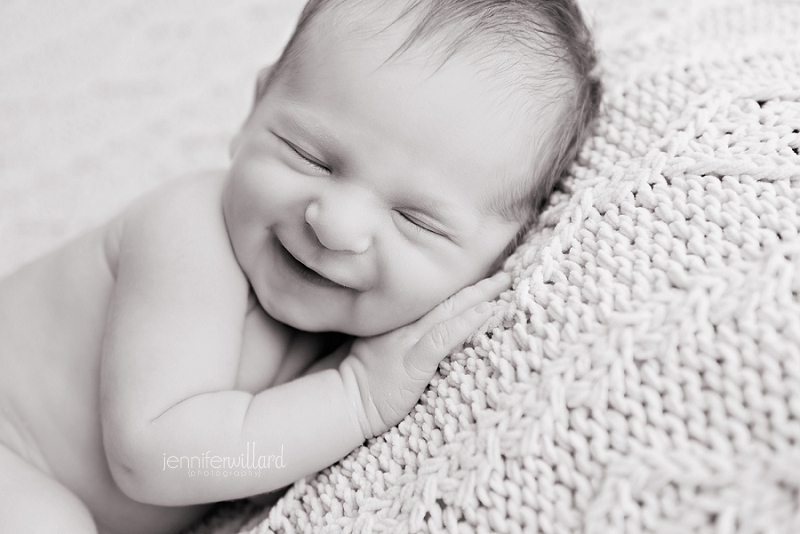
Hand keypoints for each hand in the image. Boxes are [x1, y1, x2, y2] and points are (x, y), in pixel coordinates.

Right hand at [338, 271, 511, 439]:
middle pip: (447, 299)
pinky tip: (487, 311)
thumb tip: (419, 333)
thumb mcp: (376, 349)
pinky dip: (467, 322)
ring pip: (450, 310)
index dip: (460, 289)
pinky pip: (444, 337)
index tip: (484, 277)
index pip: (435, 300)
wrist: (343, 400)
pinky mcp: (414, 361)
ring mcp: (409, 341)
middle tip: (505, 270)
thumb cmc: (358, 380)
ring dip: (480, 295)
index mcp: (398, 323)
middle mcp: (405, 326)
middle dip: (477, 285)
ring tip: (504, 281)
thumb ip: (397, 337)